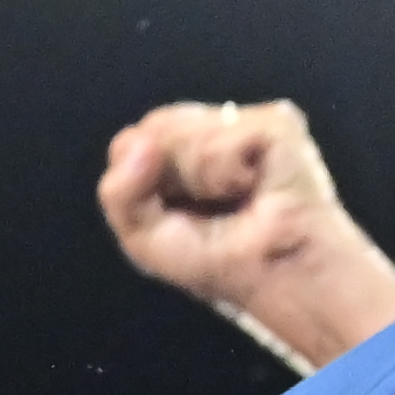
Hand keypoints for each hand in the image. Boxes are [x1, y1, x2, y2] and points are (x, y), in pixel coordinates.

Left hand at [99, 98, 394, 367]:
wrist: (273, 272)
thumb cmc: (217, 261)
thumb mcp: (143, 236)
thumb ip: (120, 191)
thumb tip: (140, 142)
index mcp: (177, 152)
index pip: (133, 141)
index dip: (141, 179)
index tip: (171, 213)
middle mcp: (210, 130)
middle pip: (153, 129)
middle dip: (168, 179)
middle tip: (207, 208)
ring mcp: (242, 122)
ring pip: (184, 132)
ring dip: (200, 180)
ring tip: (237, 199)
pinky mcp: (274, 122)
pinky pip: (220, 141)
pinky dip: (227, 175)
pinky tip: (254, 188)